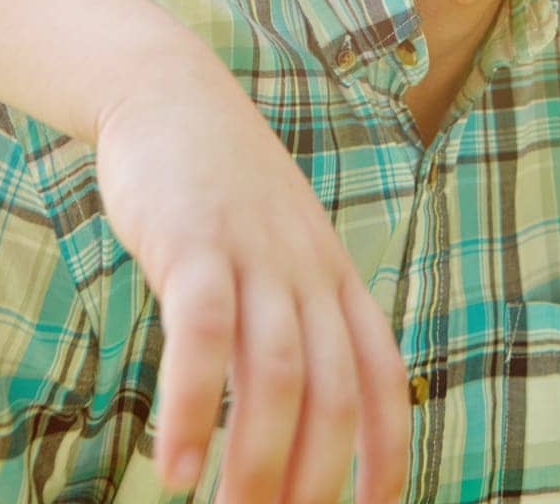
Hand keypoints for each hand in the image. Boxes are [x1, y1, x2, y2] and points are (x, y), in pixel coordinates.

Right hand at [94, 45, 409, 503]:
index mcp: (335, 276)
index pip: (383, 378)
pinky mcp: (195, 241)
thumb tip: (301, 406)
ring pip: (276, 372)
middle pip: (334, 392)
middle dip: (316, 478)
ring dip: (257, 459)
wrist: (173, 94)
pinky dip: (192, 404)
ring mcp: (254, 253)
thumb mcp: (282, 246)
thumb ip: (298, 314)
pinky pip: (203, 332)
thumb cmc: (224, 189)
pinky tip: (172, 463)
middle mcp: (307, 270)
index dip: (387, 455)